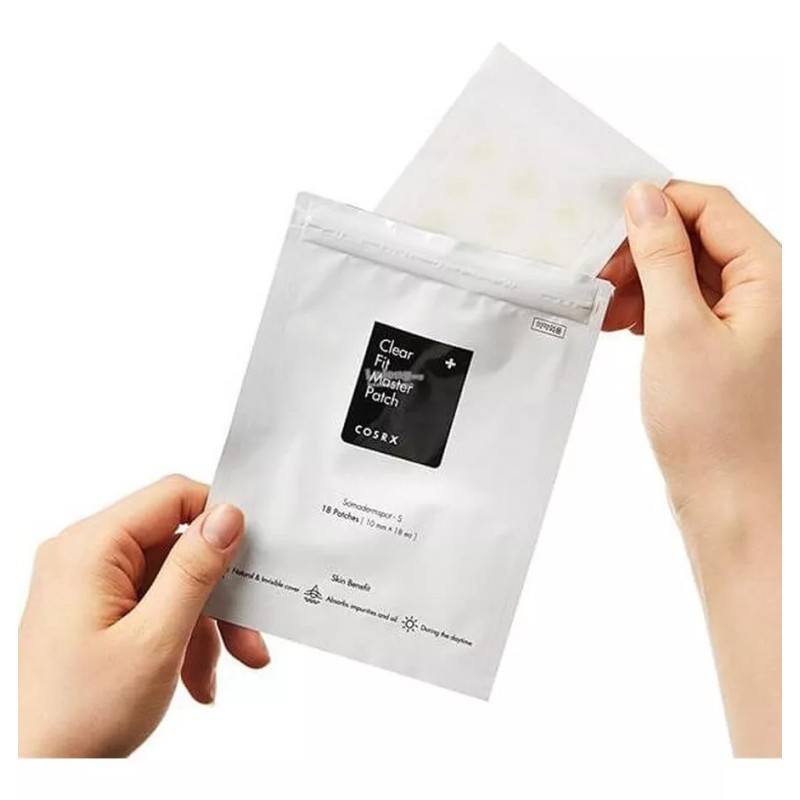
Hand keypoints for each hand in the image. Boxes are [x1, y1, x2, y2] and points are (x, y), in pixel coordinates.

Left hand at [18, 475, 268, 756]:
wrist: (40, 776)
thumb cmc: (79, 718)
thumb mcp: (155, 640)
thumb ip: (195, 569)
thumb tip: (228, 514)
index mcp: (89, 548)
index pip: (171, 496)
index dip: (219, 519)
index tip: (252, 556)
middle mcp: (85, 555)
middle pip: (178, 547)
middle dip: (218, 595)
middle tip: (248, 638)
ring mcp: (89, 582)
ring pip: (173, 580)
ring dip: (204, 625)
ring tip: (217, 672)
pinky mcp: (96, 606)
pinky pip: (154, 602)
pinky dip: (181, 635)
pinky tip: (194, 678)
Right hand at [602, 181, 780, 756]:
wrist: (726, 495)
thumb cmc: (714, 425)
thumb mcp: (677, 328)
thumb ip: (661, 256)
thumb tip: (643, 200)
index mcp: (763, 273)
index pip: (708, 203)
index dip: (655, 207)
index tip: (607, 228)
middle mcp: (754, 287)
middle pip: (691, 232)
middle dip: (640, 249)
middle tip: (600, 278)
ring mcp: (733, 314)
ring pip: (677, 267)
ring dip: (636, 279)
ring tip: (606, 310)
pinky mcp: (710, 340)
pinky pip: (673, 300)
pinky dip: (642, 305)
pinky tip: (618, 326)